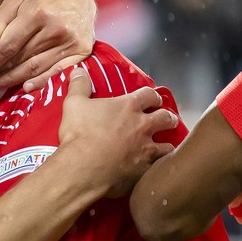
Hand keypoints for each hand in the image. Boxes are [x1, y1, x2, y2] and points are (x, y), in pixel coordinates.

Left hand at [0, 0, 95, 92]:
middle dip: (1, 72)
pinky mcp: (81, 51)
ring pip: (37, 67)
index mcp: (37, 13)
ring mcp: (70, 41)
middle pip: (21, 58)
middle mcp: (55, 28)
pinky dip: (42, 81)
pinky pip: (58, 71)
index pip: (8, 44)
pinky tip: (27, 88)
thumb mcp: (16, 1)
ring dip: (15, 79)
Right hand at [57, 68, 177, 198]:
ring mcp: (146, 149)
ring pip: (168, 144)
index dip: (152, 96)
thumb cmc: (79, 134)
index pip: (150, 95)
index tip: (152, 100)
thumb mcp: (73, 104)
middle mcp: (142, 125)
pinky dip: (157, 166)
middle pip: (166, 117)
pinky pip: (158, 167)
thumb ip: (79, 86)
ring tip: (163, 146)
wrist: (83, 167)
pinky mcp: (144, 169)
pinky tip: (153, 168)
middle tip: (165, 120)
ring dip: (166, 144)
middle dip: (168, 117)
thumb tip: (79, 71)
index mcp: (128, 107)